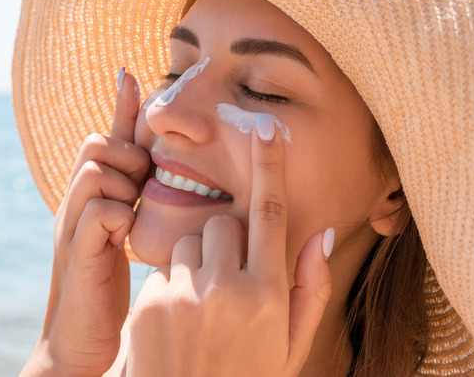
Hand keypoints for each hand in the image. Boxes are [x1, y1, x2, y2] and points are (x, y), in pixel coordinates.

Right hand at [21, 70, 149, 376]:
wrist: (82, 341)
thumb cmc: (109, 287)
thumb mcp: (125, 235)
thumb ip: (136, 201)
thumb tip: (157, 172)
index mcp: (92, 196)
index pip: (106, 138)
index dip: (120, 107)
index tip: (132, 72)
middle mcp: (76, 203)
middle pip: (96, 143)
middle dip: (126, 155)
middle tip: (140, 185)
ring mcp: (72, 225)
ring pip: (96, 169)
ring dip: (123, 183)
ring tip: (132, 212)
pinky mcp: (76, 252)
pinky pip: (98, 209)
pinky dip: (117, 215)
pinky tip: (125, 237)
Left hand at [127, 114, 332, 376]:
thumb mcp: (291, 345)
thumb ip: (311, 288)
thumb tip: (324, 233)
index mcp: (269, 295)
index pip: (271, 214)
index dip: (270, 166)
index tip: (267, 127)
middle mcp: (227, 289)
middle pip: (223, 223)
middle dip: (227, 241)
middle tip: (228, 281)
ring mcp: (184, 296)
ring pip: (190, 242)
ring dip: (198, 263)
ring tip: (202, 309)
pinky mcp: (149, 304)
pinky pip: (164, 269)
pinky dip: (173, 286)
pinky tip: (178, 323)